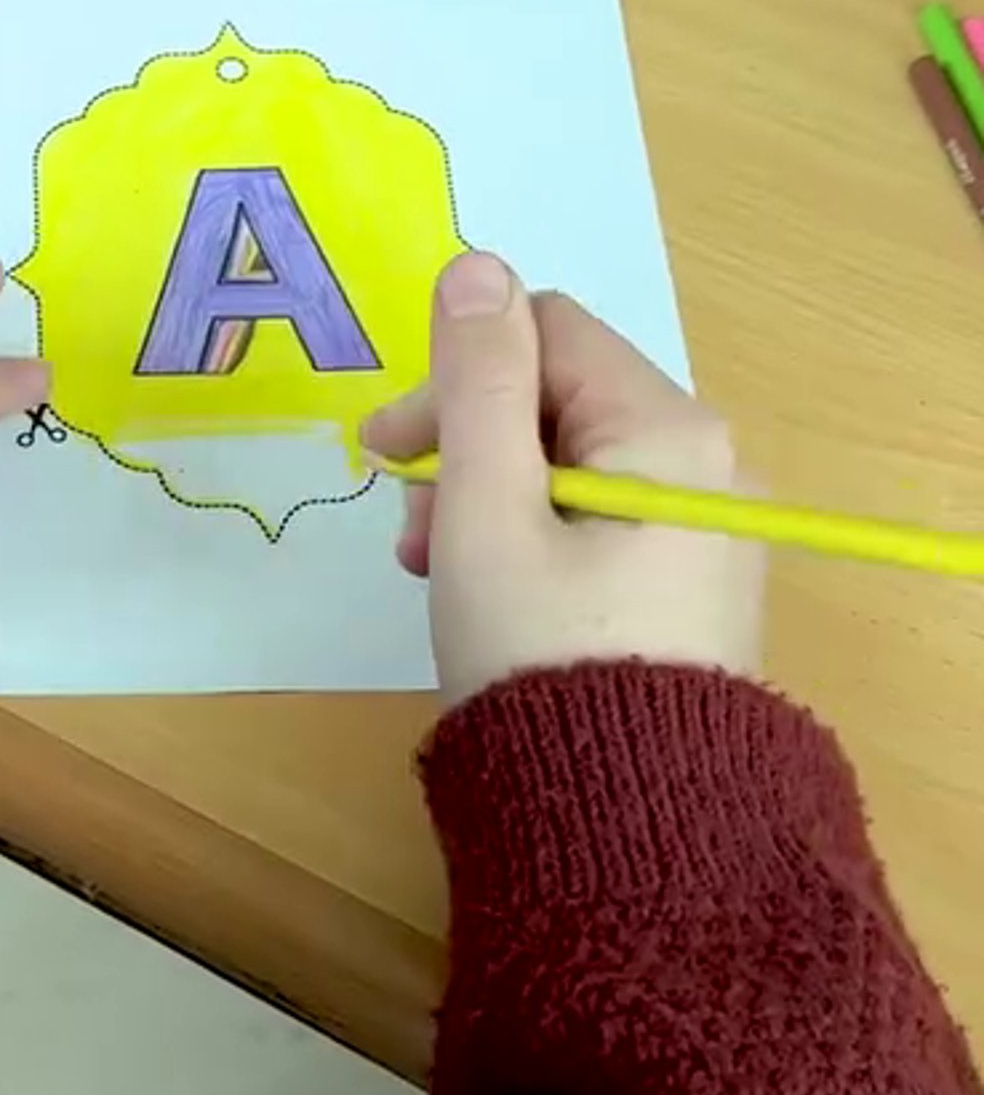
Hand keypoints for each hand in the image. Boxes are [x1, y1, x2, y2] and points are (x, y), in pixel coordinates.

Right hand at [361, 253, 763, 710]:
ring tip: (439, 575)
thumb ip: (476, 383)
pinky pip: (598, 524)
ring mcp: (705, 533)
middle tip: (412, 534)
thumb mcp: (486, 511)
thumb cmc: (542, 657)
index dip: (455, 377)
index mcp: (670, 432)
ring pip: (569, 466)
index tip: (386, 452)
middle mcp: (709, 467)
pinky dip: (531, 541)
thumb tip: (476, 263)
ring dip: (487, 499)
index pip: (544, 332)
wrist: (629, 831)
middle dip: (467, 449)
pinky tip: (489, 599)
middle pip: (558, 399)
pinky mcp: (692, 591)